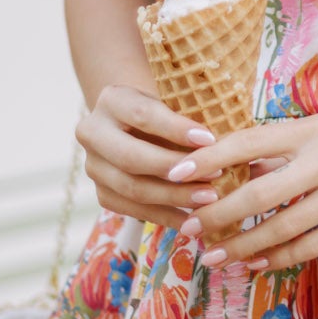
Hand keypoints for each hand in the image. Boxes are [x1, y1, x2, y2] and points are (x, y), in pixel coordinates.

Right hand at [78, 84, 223, 228]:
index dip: (175, 128)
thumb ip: (191, 118)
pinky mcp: (101, 193)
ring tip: (209, 199)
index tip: (210, 140)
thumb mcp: (173, 104)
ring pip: (131, 188)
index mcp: (111, 100)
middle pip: (131, 157)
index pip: (142, 115)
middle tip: (214, 175)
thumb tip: (226, 142)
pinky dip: (165, 216)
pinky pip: (133, 210)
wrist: (137, 128)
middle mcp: (92, 132)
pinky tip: (193, 218)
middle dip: (175, 169)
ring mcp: (93, 166)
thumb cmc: (167, 114)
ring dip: (174, 196)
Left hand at [166, 109, 317, 270]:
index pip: (249, 141)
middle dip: (218, 213)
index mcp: (313, 129)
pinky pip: (312, 246)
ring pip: (282, 227)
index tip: (177, 173)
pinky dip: (278, 257)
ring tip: (213, 257)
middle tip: (188, 228)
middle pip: (259, 191)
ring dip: (242, 245)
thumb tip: (235, 165)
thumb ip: (285, 147)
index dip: (209, 158)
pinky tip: (256, 263)